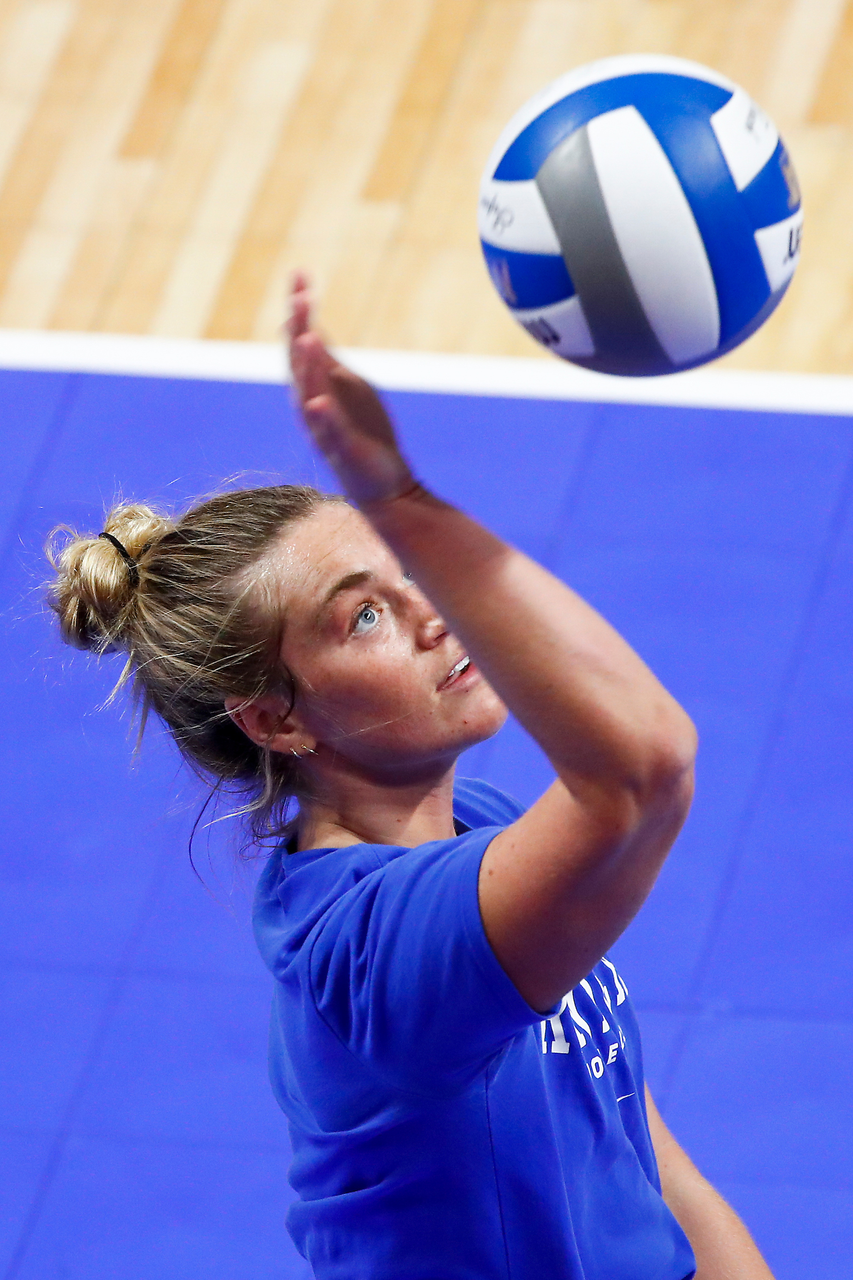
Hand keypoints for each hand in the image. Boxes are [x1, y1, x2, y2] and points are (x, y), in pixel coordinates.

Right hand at [286, 274, 416, 506]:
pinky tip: (317, 403)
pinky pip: (328, 431)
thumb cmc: (364, 432)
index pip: (300, 340)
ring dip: (306, 367)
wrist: (383, 483)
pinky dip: (321, 416)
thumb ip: (325, 358)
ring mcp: (324, 426)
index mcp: (315, 383)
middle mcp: (310, 401)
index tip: (300, 274)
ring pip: (309, 392)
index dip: (299, 308)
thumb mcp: (345, 384)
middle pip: (299, 360)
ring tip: (307, 339)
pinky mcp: (341, 449)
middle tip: (302, 297)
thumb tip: (308, 325)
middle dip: (300, 329)